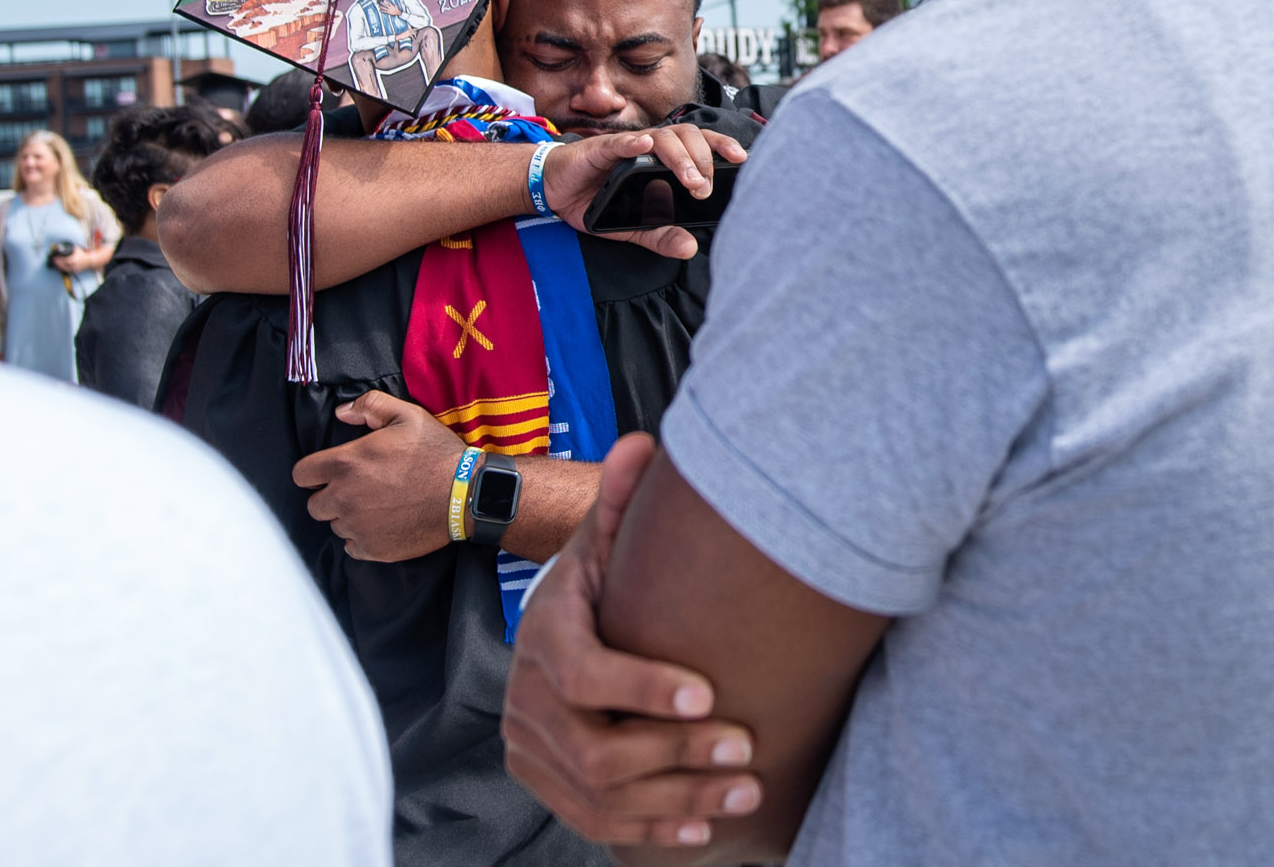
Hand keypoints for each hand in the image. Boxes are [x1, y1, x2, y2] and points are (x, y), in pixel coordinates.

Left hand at [291, 391, 463, 561]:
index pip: (302, 475)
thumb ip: (369, 406)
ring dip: (348, 518)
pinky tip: (382, 525)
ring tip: (375, 507)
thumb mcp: (406, 415)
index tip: (328, 473)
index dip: (313, 473)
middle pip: (314, 505)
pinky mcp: (373, 549)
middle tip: (356, 490)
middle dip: (330, 497)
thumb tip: (341, 412)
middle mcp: (344, 498)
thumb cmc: (435, 453)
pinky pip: (351, 547)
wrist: (466, 494)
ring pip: (335, 526)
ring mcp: (357, 527)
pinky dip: (362, 539)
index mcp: (345, 464)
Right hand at [503, 433, 760, 850]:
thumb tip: (645, 445)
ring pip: (600, 793)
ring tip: (747, 789)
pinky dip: (650, 829)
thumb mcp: (608, 539)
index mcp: (545, 632)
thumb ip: (626, 501)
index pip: (586, 674)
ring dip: (679, 798)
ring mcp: (529, 743)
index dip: (644, 688)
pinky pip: (590, 820)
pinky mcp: (541, 777)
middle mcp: (525, 694)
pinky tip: (703, 827)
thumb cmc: (602, 585)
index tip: (710, 693)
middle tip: (747, 749)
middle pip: (597, 748)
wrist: (561, 628)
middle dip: (678, 754)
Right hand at [538, 125, 746, 261]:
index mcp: (661, 160)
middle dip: (702, 160)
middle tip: (705, 189)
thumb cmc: (595, 200)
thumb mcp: (632, 226)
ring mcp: (625, 146)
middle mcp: (648, 147)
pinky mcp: (600, 150)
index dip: (721, 145)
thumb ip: (660, 235)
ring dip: (678, 156)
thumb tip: (690, 247)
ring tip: (689, 178)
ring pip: (660, 138)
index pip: (699, 143)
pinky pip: (619, 143)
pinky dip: (633, 143)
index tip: (742, 158)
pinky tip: (644, 145)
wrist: (553, 191)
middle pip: (686, 137)